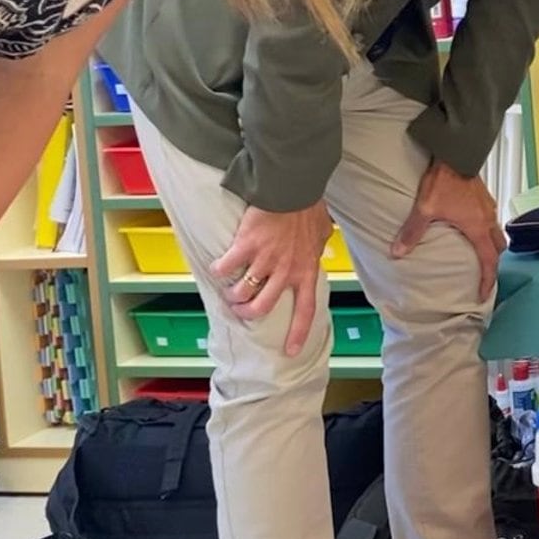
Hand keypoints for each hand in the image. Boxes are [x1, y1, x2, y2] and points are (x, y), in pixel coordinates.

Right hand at [210, 202, 332, 357]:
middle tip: (241, 310)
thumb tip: (320, 251)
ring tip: (229, 291)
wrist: (293, 188)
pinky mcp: (245, 247)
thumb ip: (318, 246)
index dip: (298, 332)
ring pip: (242, 293)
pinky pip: (225, 268)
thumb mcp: (321, 231)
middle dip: (248, 314)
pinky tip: (218, 268)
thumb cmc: (308, 206)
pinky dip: (218, 271)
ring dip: (232, 296)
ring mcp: (265, 260)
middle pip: (263, 308)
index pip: (306, 309)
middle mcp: (286, 270)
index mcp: (306, 269)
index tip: (290, 351)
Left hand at [393, 159, 503, 300]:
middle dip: (493, 262)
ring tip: (478, 249)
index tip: (483, 294)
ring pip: (497, 231)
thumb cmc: (444, 182)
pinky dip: (486, 228)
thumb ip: (413, 232)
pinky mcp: (485, 196)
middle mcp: (488, 220)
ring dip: (491, 244)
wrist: (457, 153)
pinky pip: (491, 218)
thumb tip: (397, 253)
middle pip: (499, 248)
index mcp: (478, 228)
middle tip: (482, 272)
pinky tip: (472, 224)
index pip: (489, 261)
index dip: (487, 280)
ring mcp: (489, 207)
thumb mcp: (425, 208)